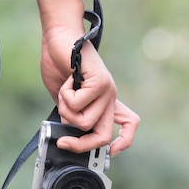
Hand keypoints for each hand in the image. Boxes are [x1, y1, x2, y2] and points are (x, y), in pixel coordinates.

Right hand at [40, 27, 139, 156]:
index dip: (124, 141)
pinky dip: (65, 97)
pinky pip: (78, 105)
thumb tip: (65, 138)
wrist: (59, 37)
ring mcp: (107, 90)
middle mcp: (109, 97)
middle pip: (102, 136)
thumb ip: (70, 118)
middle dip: (80, 145)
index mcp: (104, 101)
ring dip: (66, 112)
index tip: (112, 151)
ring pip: (85, 123)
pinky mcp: (100, 82)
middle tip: (62, 141)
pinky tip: (67, 81)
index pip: (129, 124)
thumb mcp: (64, 101)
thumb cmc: (59, 65)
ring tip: (64, 94)